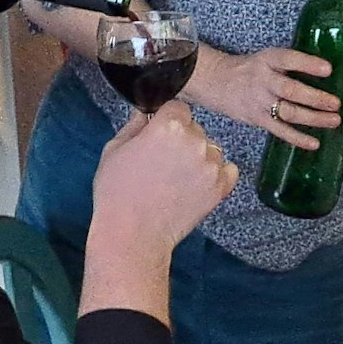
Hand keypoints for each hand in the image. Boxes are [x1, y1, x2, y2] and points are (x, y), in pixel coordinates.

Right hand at [90, 103, 236, 252]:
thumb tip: (144, 114)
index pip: (178, 108)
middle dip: (182, 139)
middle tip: (164, 161)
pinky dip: (217, 174)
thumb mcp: (114, 150)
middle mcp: (195, 141)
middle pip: (195, 128)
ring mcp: (210, 165)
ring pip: (211, 149)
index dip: (167, 119)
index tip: (160, 132)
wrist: (132, 235)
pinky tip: (196, 184)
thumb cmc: (117, 193)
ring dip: (199, 157)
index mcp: (169, 126)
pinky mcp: (220, 187)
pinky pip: (228, 170)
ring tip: (177, 178)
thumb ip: (134, 126)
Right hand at [185, 46, 338, 150]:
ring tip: (333, 120)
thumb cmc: (250, 70)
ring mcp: (260, 101)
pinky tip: (314, 143)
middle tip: (336, 103)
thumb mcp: (267, 58)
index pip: (289, 60)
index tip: (328, 69)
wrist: (216, 82)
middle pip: (290, 90)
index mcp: (268, 60)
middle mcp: (264, 80)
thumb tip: (326, 73)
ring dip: (313, 118)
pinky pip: (280, 130)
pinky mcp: (258, 119)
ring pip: (288, 112)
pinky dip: (298, 138)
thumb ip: (290, 65)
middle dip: (315, 98)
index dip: (308, 64)